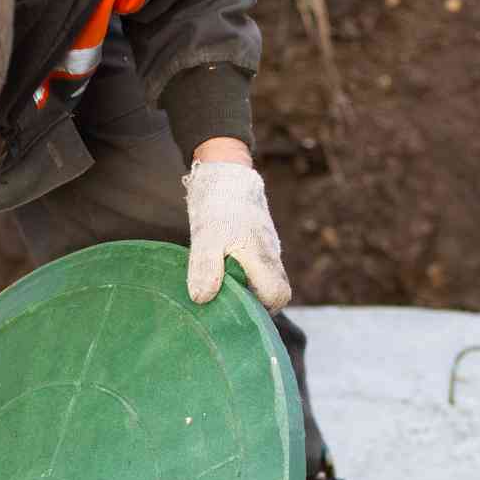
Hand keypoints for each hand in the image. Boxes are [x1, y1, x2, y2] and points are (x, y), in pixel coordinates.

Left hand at [183, 140, 291, 312]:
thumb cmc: (218, 203)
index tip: (236, 309)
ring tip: (218, 285)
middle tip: (224, 301)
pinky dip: (243, 274)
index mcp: (263, 257)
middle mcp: (271, 255)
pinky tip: (220, 270)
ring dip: (245, 287)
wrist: (226, 171)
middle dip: (252, 301)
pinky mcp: (259, 242)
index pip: (277, 296)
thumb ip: (205, 267)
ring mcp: (267, 248)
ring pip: (264, 279)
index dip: (261, 309)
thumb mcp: (206, 236)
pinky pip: (257, 267)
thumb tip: (202, 299)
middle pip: (273, 291)